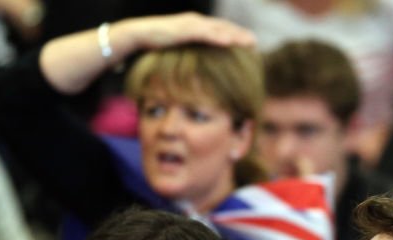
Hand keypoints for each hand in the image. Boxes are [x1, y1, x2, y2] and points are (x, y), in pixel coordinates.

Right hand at [120, 13, 255, 51]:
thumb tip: (198, 65)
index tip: (248, 43)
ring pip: (218, 29)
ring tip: (249, 42)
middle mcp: (196, 21)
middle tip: (254, 42)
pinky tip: (229, 42)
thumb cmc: (156, 43)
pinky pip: (205, 33)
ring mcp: (191, 24)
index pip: (220, 28)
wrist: (138, 34)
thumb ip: (190, 51)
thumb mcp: (178, 48)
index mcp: (196, 25)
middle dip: (239, 34)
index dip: (235, 34)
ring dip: (234, 35)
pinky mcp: (184, 29)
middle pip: (223, 27)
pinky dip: (218, 37)